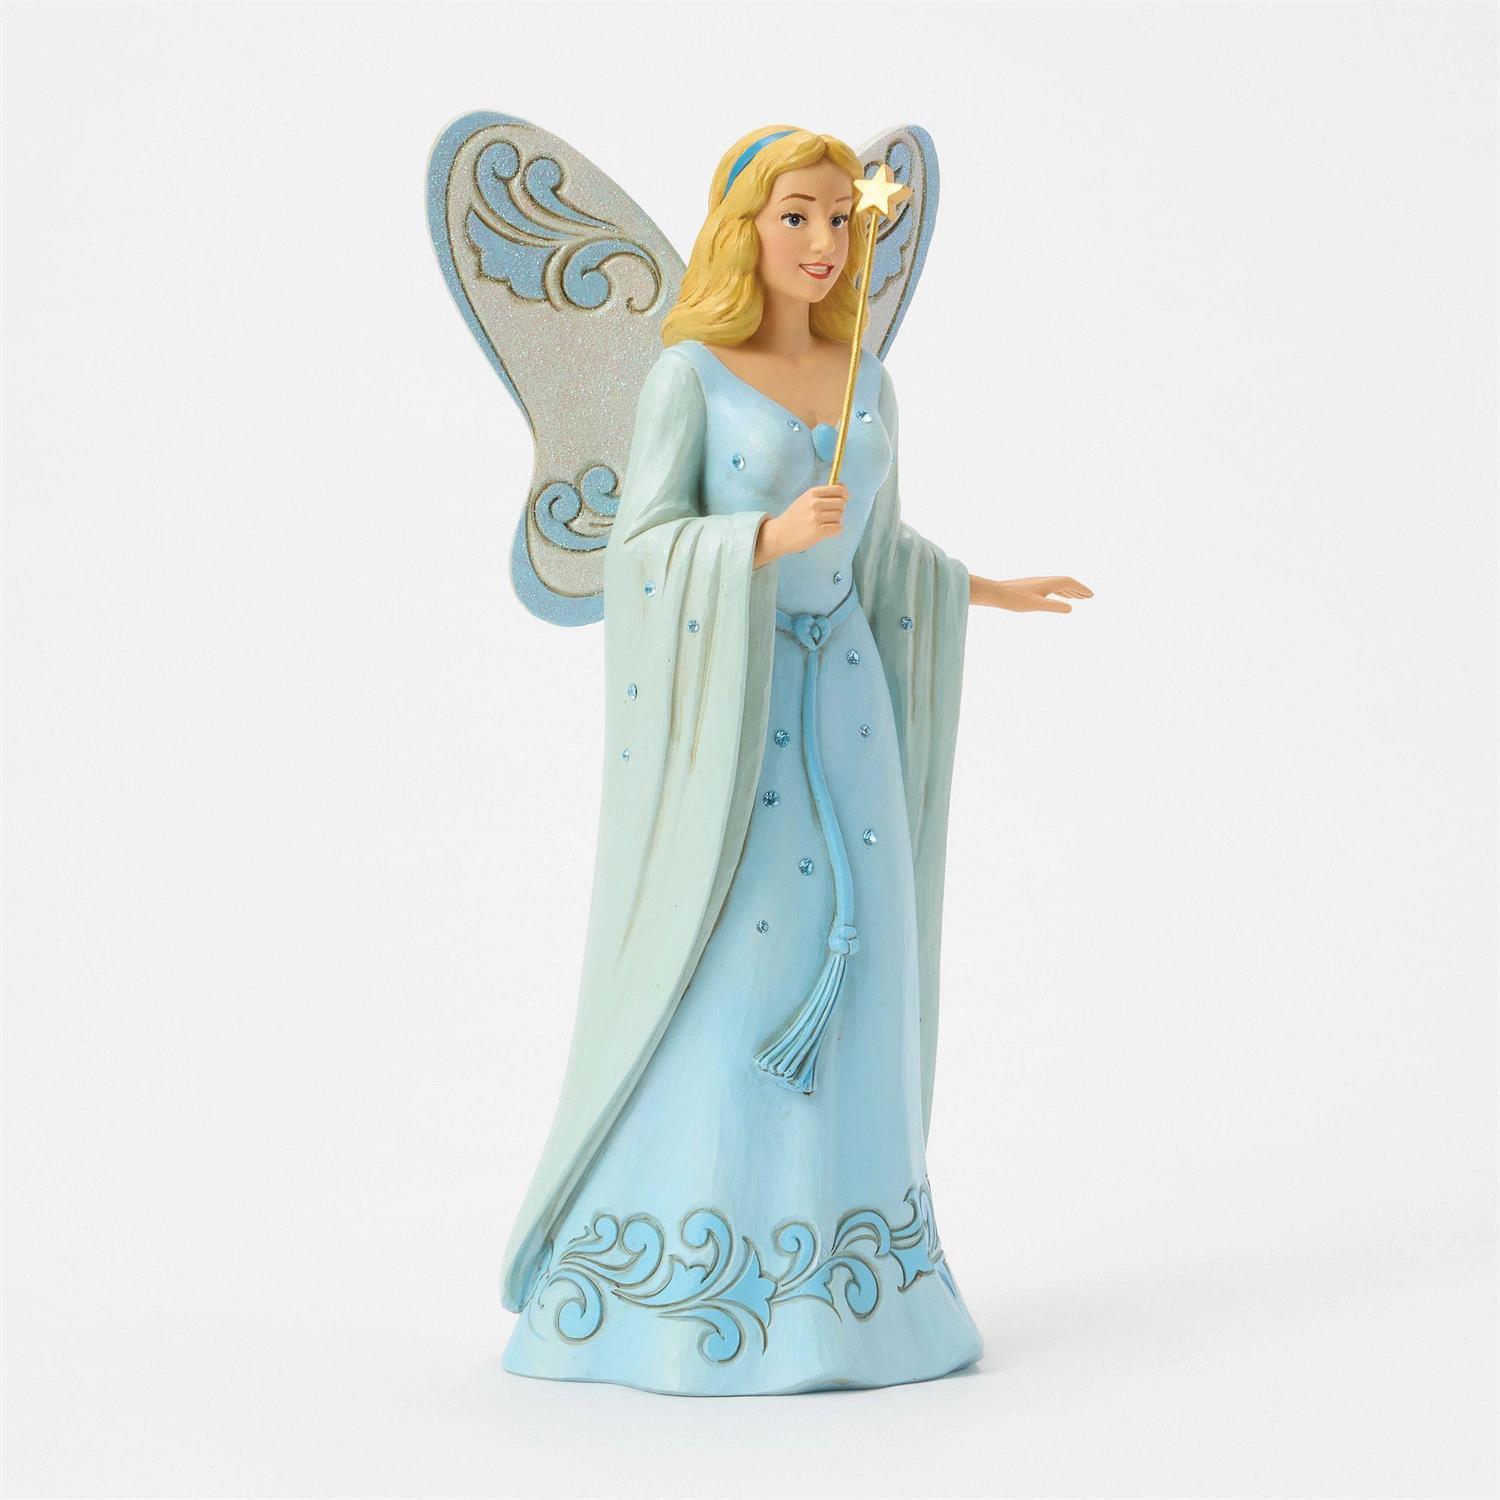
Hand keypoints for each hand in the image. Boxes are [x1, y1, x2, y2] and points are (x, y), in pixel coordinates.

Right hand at [754, 484, 847, 566]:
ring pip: (840, 516)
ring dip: (836, 521)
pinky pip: (838, 528)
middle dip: (839, 509)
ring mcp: (816, 517)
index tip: (844, 499)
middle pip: (841, 504)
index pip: (838, 489)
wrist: (780, 534)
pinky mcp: (818, 531)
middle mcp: (814, 503)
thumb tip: (843, 488)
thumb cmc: (794, 517)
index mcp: (812, 493)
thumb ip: (822, 494)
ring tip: (825, 523)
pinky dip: (835, 530)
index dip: (845, 494)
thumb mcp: (805, 499)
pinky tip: (825, 531)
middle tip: (829, 515)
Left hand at [971, 575, 1093, 611]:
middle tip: (1089, 597)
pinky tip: (1057, 598)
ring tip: (1078, 598)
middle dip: (1078, 589)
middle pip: (1065, 583)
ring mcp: (1037, 584)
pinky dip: (1058, 592)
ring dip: (1069, 591)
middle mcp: (1044, 581)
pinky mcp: (1030, 588)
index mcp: (1047, 583)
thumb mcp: (1035, 605)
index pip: (1069, 582)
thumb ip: (1053, 606)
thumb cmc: (1014, 599)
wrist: (995, 593)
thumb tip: (1071, 609)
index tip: (1091, 596)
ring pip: (1057, 585)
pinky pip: (1049, 588)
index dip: (1081, 589)